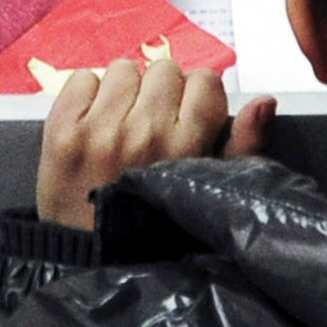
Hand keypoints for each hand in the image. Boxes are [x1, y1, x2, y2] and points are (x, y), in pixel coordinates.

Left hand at [32, 50, 275, 228]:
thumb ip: (242, 147)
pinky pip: (83, 78)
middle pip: (165, 70)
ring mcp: (98, 128)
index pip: (206, 82)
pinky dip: (89, 95)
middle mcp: (143, 131)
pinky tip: (93, 125)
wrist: (89, 257)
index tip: (187, 117)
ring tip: (121, 125)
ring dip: (126, 92)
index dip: (198, 97)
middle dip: (162, 93)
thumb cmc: (153, 229)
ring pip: (124, 69)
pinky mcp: (62, 128)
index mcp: (184, 147)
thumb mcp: (209, 193)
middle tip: (152, 125)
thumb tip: (263, 102)